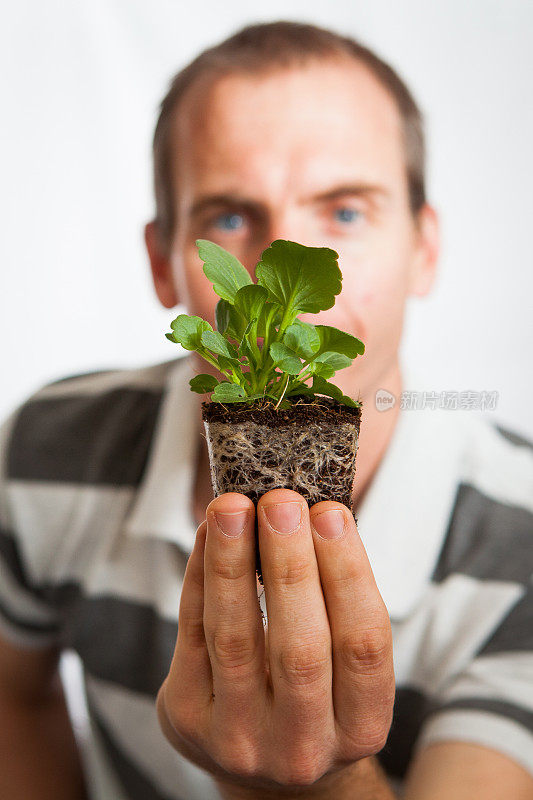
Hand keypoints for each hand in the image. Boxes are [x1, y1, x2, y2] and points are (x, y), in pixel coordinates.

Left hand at [157, 488, 394, 793]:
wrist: (261, 756)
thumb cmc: (314, 690)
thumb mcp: (342, 666)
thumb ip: (335, 602)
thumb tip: (307, 511)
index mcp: (361, 728)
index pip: (363, 647)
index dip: (347, 574)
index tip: (330, 513)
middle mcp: (303, 747)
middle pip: (300, 649)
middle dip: (289, 565)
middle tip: (280, 501)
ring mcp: (239, 739)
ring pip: (235, 639)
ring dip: (232, 563)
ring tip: (232, 506)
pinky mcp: (187, 717)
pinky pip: (192, 633)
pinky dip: (200, 574)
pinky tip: (209, 533)